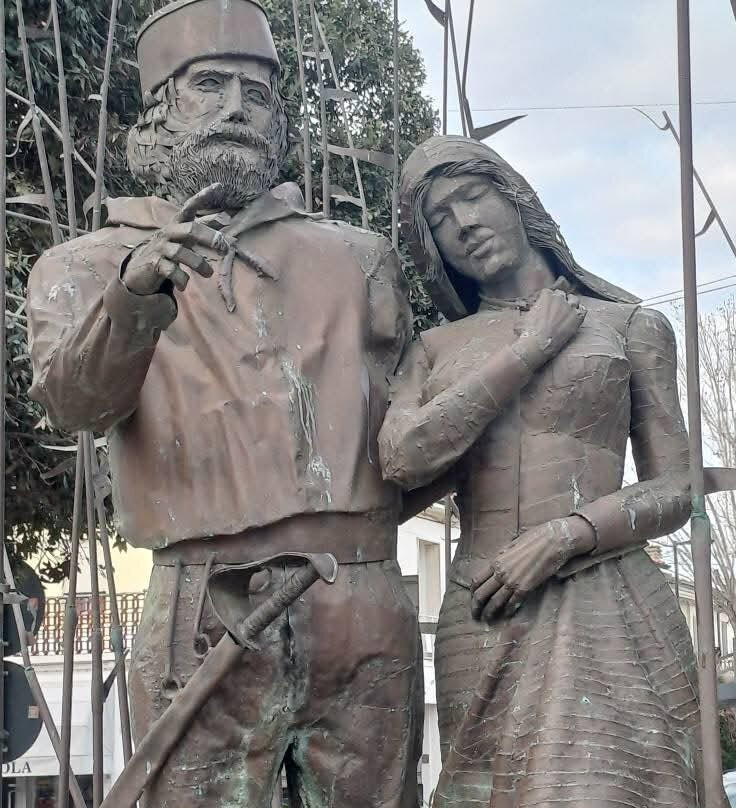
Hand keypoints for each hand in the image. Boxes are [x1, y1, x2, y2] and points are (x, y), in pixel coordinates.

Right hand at [124, 184, 233, 294]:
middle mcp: (169, 232)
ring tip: (209, 274)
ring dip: (198, 264)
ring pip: (181, 253)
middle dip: (209, 237)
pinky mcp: (154, 264)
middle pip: (190, 230)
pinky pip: (170, 271)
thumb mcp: (185, 237)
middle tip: (224, 248)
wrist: (140, 268)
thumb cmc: (170, 249)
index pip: (190, 206)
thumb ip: (203, 229)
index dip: (203, 197)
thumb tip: (225, 220)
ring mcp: (161, 248)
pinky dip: (181, 279)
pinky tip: (185, 285)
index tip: (219, 186)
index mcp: (178, 224)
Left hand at [470, 516, 595, 623]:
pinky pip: (513, 603)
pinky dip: (508, 611)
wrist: (553, 541)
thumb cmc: (534, 539)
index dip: (472, 592)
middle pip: (482, 594)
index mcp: (496, 561)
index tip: (472, 599)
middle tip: (475, 615)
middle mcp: (501, 572)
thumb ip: (502, 557)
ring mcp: (513, 581)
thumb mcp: (511, 545)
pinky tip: (506, 615)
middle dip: (476, 607)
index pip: (477, 580)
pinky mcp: (526, 588)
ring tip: (487, 620)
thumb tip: (498, 563)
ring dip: (490, 612)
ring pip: (495, 602)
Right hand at [523, 288, 586, 360]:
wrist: (538, 344)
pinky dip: (579, 311)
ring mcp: (569, 307)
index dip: (547, 299)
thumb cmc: (527, 332)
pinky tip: (575, 316)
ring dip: (570, 303)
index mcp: (546, 296)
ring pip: (574, 299)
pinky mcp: (577, 317)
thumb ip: (532, 309)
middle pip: (561, 294)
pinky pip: (583, 310)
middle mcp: (559, 298)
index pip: (549, 292)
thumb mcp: (524, 316)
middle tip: (556, 309)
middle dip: (559, 300)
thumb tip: (533, 311)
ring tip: (567, 310)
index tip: (546, 305)